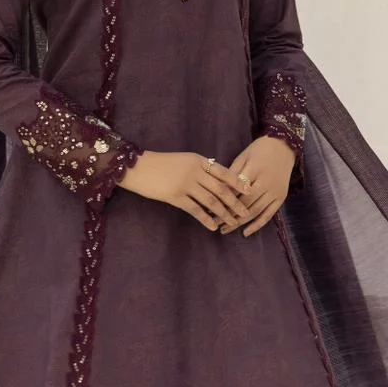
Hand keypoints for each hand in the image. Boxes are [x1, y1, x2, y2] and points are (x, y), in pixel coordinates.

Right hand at [118, 150, 252, 230]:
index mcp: (199, 161)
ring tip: (232, 222)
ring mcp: (186, 184)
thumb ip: (200, 167)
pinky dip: (205, 219)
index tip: (249, 192)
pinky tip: (212, 227)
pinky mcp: (175, 196)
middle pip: (221, 189)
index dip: (238, 183)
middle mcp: (195, 172)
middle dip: (235, 202)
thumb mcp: (184, 160)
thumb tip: (216, 176)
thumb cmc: (161, 164)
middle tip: (245, 212)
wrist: (138, 167)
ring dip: (223, 213)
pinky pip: (195, 210)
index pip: (224, 172)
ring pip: (211, 201)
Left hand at [216, 136, 295, 236]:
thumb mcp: (243, 157)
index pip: (236, 190)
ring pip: (255, 211)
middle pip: (244, 204)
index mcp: (255, 170)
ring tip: (224, 229)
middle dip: (228, 215)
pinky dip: (257, 225)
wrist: (284, 146)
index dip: (222, 201)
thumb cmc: (259, 150)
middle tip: (214, 223)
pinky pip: (269, 215)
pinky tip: (245, 233)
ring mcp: (275, 192)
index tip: (208, 209)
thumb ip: (232, 174)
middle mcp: (266, 183)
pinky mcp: (281, 198)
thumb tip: (217, 192)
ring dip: (239, 223)